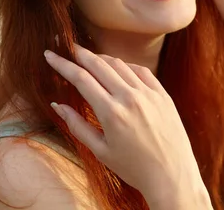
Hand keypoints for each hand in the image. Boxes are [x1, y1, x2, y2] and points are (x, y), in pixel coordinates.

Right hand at [44, 44, 210, 207]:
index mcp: (111, 112)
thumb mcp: (100, 151)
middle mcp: (129, 98)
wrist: (172, 176)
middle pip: (98, 64)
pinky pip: (141, 71)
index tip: (50, 55)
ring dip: (102, 58)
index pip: (81, 78)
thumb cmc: (133, 168)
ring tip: (90, 58)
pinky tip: (118, 68)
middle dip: (79, 54)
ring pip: (120, 64)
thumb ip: (77, 125)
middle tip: (68, 48)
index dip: (63, 64)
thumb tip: (57, 105)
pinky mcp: (162, 94)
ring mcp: (148, 93)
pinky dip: (126, 66)